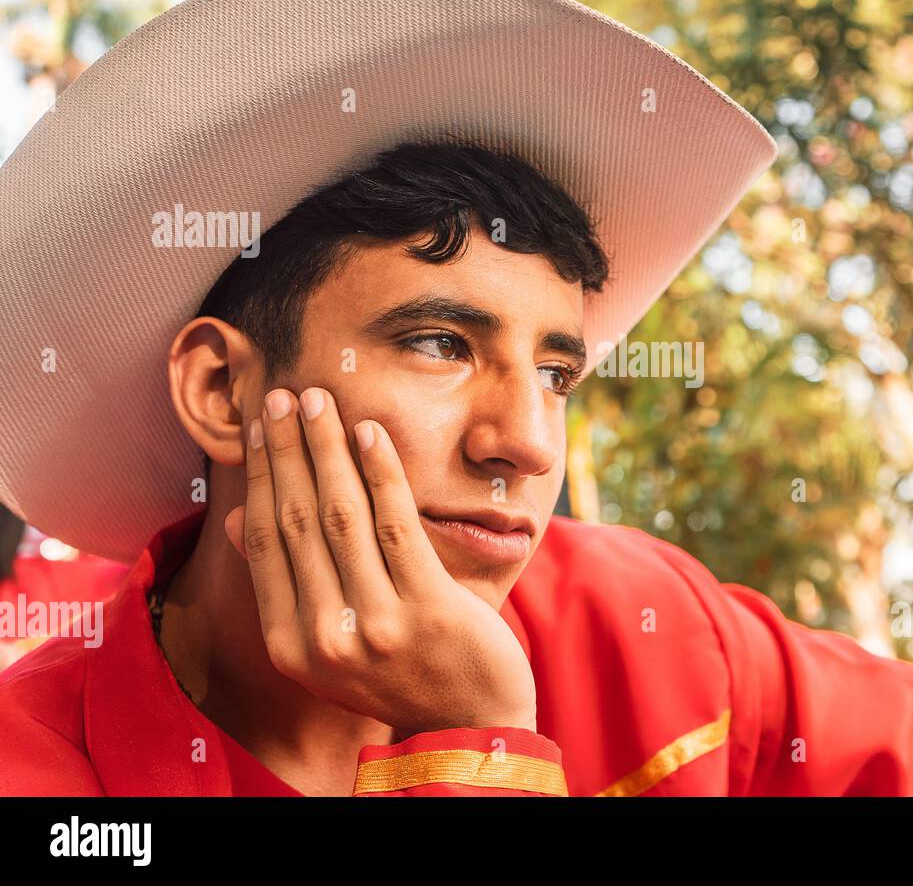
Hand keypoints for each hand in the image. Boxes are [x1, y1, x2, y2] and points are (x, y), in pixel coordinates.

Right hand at [225, 386, 537, 738]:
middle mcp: (324, 636)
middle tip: (282, 397)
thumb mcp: (326, 645)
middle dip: (287, 450)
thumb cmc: (399, 672)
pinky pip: (397, 524)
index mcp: (290, 646)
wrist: (469, 722)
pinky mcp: (427, 607)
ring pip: (341, 515)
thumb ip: (286, 588)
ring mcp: (376, 623)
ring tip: (318, 401)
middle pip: (296, 520)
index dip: (259, 478)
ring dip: (326, 448)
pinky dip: (380, 472)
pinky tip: (370, 431)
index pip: (265, 542)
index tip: (256, 429)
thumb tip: (236, 521)